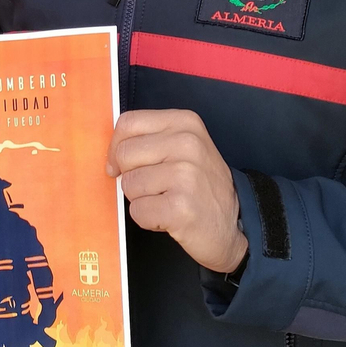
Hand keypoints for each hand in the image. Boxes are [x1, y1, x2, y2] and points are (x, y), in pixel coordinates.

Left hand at [107, 109, 246, 273]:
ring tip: (166, 200)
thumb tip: (110, 152)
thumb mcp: (183, 147)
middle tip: (153, 187)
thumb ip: (150, 139)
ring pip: (128, 184)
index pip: (128, 123)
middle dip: (130, 175)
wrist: (235, 223)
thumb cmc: (200, 185)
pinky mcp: (181, 207)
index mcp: (184, 123)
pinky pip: (137, 211)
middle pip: (124, 154)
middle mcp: (187, 144)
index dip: (115, 146)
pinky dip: (147, 219)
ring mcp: (185, 176)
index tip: (119, 164)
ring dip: (141, 199)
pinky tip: (169, 216)